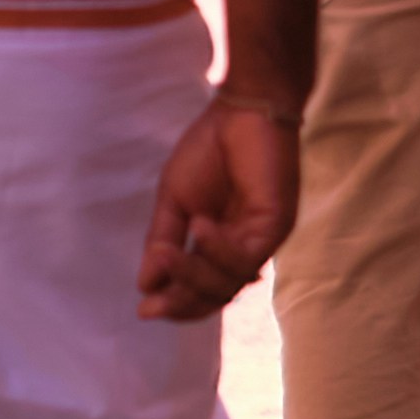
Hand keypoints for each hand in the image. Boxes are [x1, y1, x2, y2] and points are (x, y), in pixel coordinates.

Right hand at [138, 94, 302, 320]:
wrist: (242, 109)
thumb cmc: (209, 148)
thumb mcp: (174, 200)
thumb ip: (162, 241)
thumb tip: (146, 285)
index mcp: (218, 245)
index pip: (200, 290)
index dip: (174, 303)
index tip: (143, 309)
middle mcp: (242, 249)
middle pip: (216, 295)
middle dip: (182, 302)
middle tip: (152, 303)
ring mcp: (261, 240)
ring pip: (230, 283)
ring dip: (193, 275)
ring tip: (167, 255)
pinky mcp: (276, 226)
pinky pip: (245, 256)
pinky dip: (217, 248)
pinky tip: (199, 227)